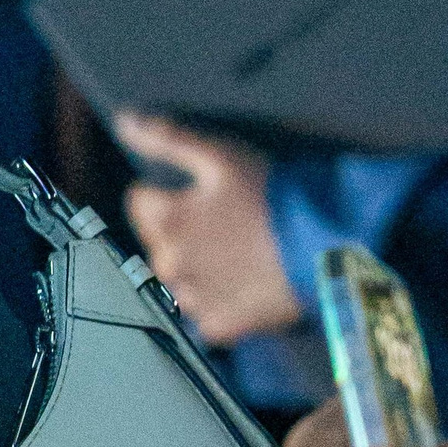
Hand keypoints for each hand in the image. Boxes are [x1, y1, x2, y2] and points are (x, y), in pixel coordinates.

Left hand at [116, 115, 303, 343]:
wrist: (324, 250)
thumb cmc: (274, 197)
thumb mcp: (221, 158)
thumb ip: (167, 139)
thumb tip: (123, 121)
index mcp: (165, 220)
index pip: (140, 201)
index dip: (168, 193)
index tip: (197, 194)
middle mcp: (168, 262)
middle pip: (159, 241)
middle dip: (182, 231)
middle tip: (225, 224)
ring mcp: (192, 297)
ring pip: (179, 278)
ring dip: (197, 267)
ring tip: (237, 255)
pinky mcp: (218, 325)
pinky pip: (205, 311)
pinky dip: (219, 300)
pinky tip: (244, 284)